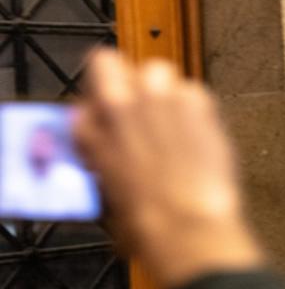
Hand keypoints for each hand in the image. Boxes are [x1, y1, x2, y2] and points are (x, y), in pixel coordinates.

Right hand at [72, 50, 262, 288]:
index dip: (97, 109)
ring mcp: (159, 99)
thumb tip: (109, 157)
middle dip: (123, 80)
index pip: (81, 101)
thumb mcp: (107, 197)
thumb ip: (103, 161)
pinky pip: (194, 90)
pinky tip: (198, 132)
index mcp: (88, 133)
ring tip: (172, 119)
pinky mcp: (197, 102)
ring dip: (162, 89)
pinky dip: (196, 106)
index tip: (108, 120)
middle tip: (138, 105)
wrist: (188, 226)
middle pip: (108, 62)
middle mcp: (118, 107)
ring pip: (156, 70)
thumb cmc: (147, 226)